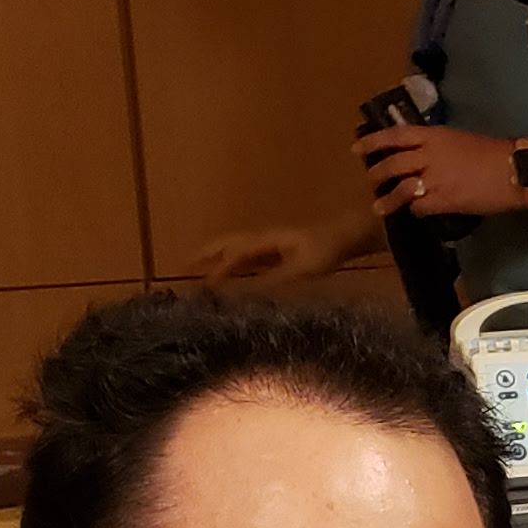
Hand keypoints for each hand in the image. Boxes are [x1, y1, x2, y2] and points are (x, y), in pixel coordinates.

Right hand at [186, 221, 364, 282]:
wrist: (344, 237)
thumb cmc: (325, 251)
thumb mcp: (303, 269)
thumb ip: (278, 279)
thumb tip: (252, 290)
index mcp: (266, 242)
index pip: (236, 256)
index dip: (220, 270)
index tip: (205, 287)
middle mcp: (262, 239)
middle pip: (226, 243)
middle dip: (204, 253)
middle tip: (182, 265)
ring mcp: (267, 243)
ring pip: (233, 246)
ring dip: (213, 254)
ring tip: (195, 266)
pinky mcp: (274, 250)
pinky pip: (244, 254)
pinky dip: (229, 260)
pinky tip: (227, 271)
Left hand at [360, 124, 527, 218]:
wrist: (514, 170)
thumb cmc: (492, 153)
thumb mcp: (458, 140)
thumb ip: (436, 147)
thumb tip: (421, 157)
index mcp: (432, 136)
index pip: (394, 136)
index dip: (372, 142)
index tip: (357, 149)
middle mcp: (427, 155)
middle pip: (391, 164)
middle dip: (376, 174)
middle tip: (370, 182)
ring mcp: (433, 179)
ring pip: (399, 189)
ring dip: (387, 199)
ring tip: (379, 207)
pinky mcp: (443, 200)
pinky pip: (418, 207)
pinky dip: (414, 210)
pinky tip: (415, 213)